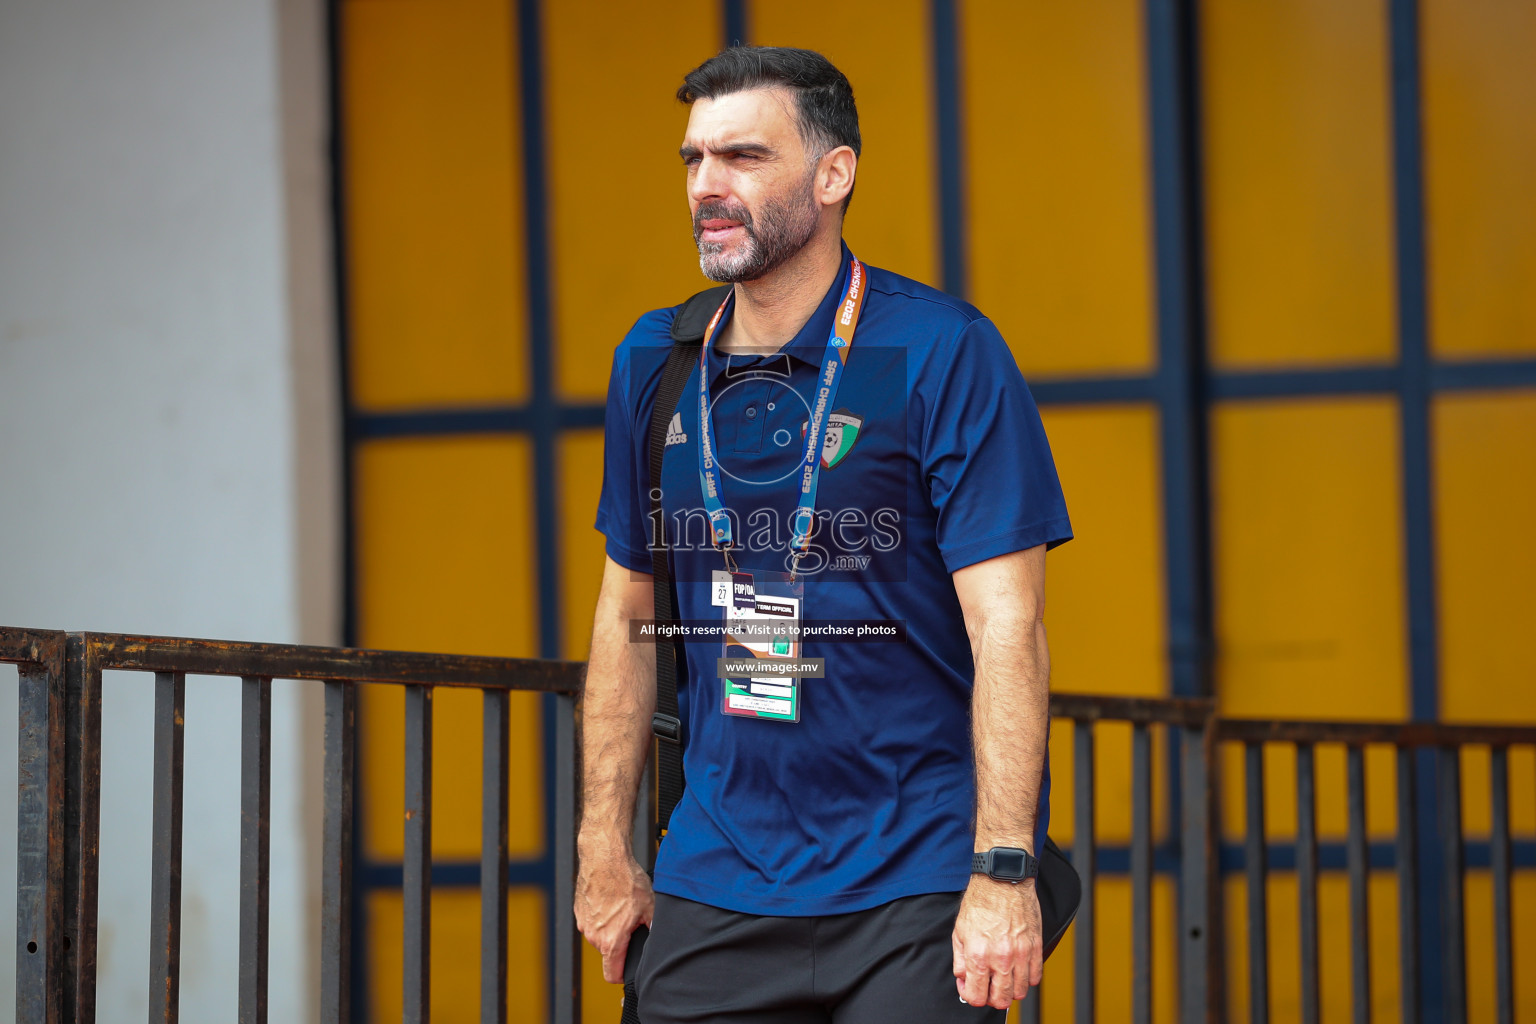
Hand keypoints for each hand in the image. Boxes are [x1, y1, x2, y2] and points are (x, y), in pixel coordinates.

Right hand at [574, 839, 654, 982]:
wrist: (604, 857)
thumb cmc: (625, 880)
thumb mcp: (650, 907)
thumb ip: (654, 929)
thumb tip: (659, 941)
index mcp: (611, 940)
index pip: (612, 975)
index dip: (622, 976)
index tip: (629, 969)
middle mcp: (594, 936)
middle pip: (608, 952)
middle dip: (620, 942)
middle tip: (632, 923)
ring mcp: (584, 923)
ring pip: (599, 935)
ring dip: (610, 927)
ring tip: (621, 907)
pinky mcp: (579, 911)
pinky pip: (592, 921)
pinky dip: (601, 915)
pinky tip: (611, 899)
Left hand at [952, 875, 1043, 1008]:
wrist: (1002, 880)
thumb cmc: (981, 900)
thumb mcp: (959, 931)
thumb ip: (960, 959)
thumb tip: (963, 977)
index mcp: (979, 955)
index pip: (977, 996)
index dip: (970, 995)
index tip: (969, 987)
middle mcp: (1001, 958)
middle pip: (1001, 1000)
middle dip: (991, 998)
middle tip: (987, 986)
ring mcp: (1021, 954)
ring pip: (1020, 992)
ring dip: (1010, 990)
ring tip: (1003, 978)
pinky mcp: (1035, 947)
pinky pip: (1036, 976)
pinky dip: (1027, 979)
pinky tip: (1018, 970)